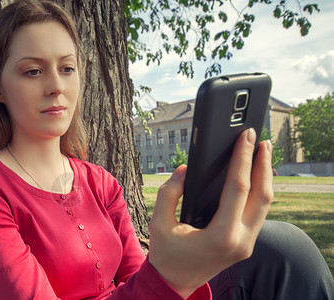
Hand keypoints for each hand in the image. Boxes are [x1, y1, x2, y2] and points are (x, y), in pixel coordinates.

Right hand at [148, 128, 273, 297]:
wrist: (174, 284)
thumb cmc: (166, 255)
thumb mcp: (159, 222)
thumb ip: (170, 192)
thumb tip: (184, 171)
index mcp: (221, 235)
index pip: (238, 188)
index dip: (243, 158)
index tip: (246, 137)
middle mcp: (241, 240)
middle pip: (262, 195)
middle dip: (263, 164)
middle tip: (261, 141)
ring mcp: (247, 244)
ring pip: (266, 205)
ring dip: (265, 177)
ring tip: (261, 154)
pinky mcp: (246, 244)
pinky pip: (259, 213)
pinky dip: (259, 192)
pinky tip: (255, 178)